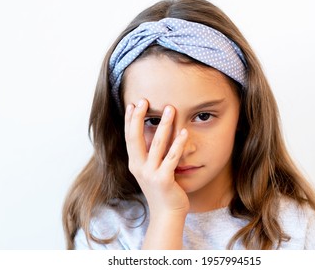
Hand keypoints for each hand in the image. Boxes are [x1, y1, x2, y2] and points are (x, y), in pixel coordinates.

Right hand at [124, 99, 189, 215]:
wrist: (167, 214)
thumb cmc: (161, 191)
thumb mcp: (150, 172)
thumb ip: (148, 156)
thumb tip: (152, 137)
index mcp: (135, 164)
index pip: (130, 138)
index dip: (130, 120)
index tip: (133, 104)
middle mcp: (139, 168)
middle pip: (137, 138)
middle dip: (140, 118)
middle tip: (144, 100)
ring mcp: (151, 174)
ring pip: (157, 144)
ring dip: (164, 125)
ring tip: (170, 109)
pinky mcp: (164, 180)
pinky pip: (172, 158)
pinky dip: (179, 144)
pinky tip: (185, 132)